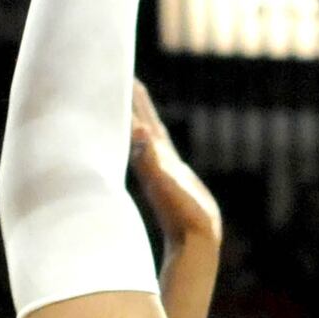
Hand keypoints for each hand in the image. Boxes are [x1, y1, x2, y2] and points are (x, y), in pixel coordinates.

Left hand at [130, 81, 221, 245]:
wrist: (194, 242)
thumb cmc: (182, 216)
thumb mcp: (166, 184)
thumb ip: (152, 160)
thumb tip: (138, 134)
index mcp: (152, 157)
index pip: (139, 120)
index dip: (133, 99)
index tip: (124, 75)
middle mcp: (155, 161)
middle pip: (142, 123)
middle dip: (134, 102)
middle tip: (125, 77)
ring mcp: (162, 170)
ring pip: (148, 136)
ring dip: (141, 117)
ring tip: (135, 101)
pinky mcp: (171, 181)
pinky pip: (158, 152)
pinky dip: (151, 139)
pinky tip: (151, 140)